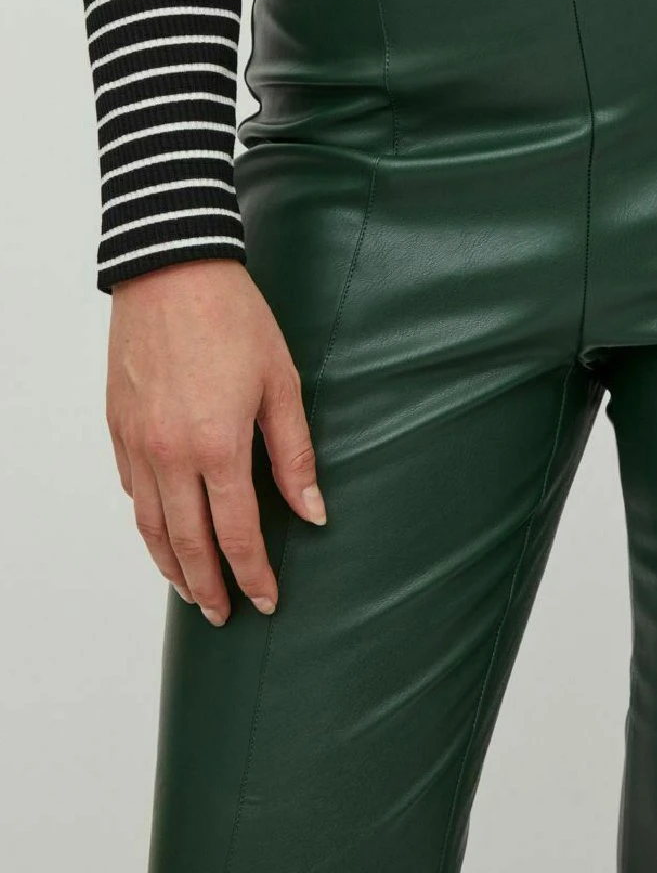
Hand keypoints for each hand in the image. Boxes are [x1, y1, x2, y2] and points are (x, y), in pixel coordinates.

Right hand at [105, 258, 325, 626]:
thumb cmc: (234, 319)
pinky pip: (131, 490)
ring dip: (171, 565)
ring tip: (191, 590)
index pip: (236, 535)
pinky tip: (162, 531)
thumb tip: (313, 512)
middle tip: (225, 613)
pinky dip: (147, 522)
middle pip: (187, 544)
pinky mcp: (118, 425)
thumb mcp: (282, 384)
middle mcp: (169, 454)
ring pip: (149, 526)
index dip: (252, 574)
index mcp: (217, 447)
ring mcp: (137, 442)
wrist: (172, 269)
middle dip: (209, 587)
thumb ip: (295, 454)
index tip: (266, 601)